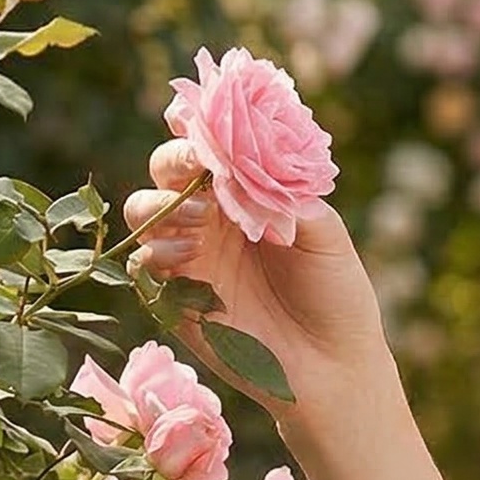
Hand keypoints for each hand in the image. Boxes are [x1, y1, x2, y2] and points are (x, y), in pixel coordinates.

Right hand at [121, 140, 392, 416]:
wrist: (333, 365)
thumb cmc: (336, 293)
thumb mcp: (324, 234)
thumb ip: (287, 195)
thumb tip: (247, 163)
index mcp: (250, 192)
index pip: (214, 146)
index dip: (198, 124)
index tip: (193, 114)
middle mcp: (214, 217)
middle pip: (168, 168)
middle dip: (176, 158)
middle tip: (198, 167)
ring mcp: (192, 254)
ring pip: (145, 208)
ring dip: (162, 203)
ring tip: (201, 219)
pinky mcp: (175, 296)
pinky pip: (143, 261)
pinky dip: (155, 249)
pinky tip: (189, 254)